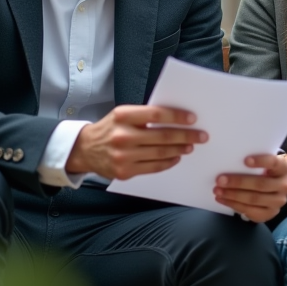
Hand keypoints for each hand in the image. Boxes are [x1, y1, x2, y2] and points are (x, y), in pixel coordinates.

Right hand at [66, 105, 205, 180]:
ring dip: (179, 150)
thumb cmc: (110, 128)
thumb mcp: (122, 115)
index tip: (192, 119)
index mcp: (123, 116)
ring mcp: (123, 155)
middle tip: (201, 136)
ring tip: (190, 146)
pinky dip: (168, 162)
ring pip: (160, 153)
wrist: (85, 149)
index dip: (177, 116)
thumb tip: (176, 118)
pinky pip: (153, 168)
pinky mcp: (124, 171)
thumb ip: (144, 116)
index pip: (156, 114)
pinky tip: (176, 157)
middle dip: (186, 136)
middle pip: (162, 136)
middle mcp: (122, 135)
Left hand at [214, 154, 286, 222]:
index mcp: (284, 168)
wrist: (273, 187)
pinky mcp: (270, 213)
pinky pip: (250, 211)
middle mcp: (285, 185)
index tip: (245, 160)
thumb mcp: (263, 163)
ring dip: (233, 195)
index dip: (261, 161)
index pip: (274, 163)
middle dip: (238, 182)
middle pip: (261, 184)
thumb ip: (252, 161)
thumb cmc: (263, 171)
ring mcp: (279, 201)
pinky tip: (223, 200)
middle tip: (220, 180)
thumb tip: (229, 161)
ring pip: (254, 199)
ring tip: (218, 191)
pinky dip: (234, 205)